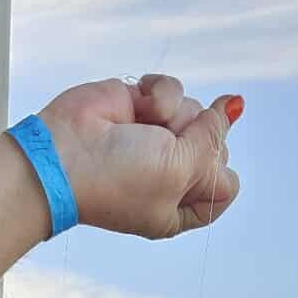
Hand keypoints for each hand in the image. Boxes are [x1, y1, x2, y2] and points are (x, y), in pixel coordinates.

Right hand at [38, 75, 241, 239]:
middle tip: (158, 150)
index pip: (225, 185)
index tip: (190, 169)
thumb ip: (213, 136)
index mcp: (180, 207)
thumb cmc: (117, 178)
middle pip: (215, 144)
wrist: (61, 155)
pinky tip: (135, 107)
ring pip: (197, 112)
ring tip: (141, 128)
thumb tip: (235, 104)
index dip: (215, 171)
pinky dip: (158, 94)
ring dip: (174, 116)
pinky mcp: (141, 106)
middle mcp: (171, 174)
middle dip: (193, 141)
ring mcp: (156, 139)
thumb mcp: (180, 168)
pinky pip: (173, 90)